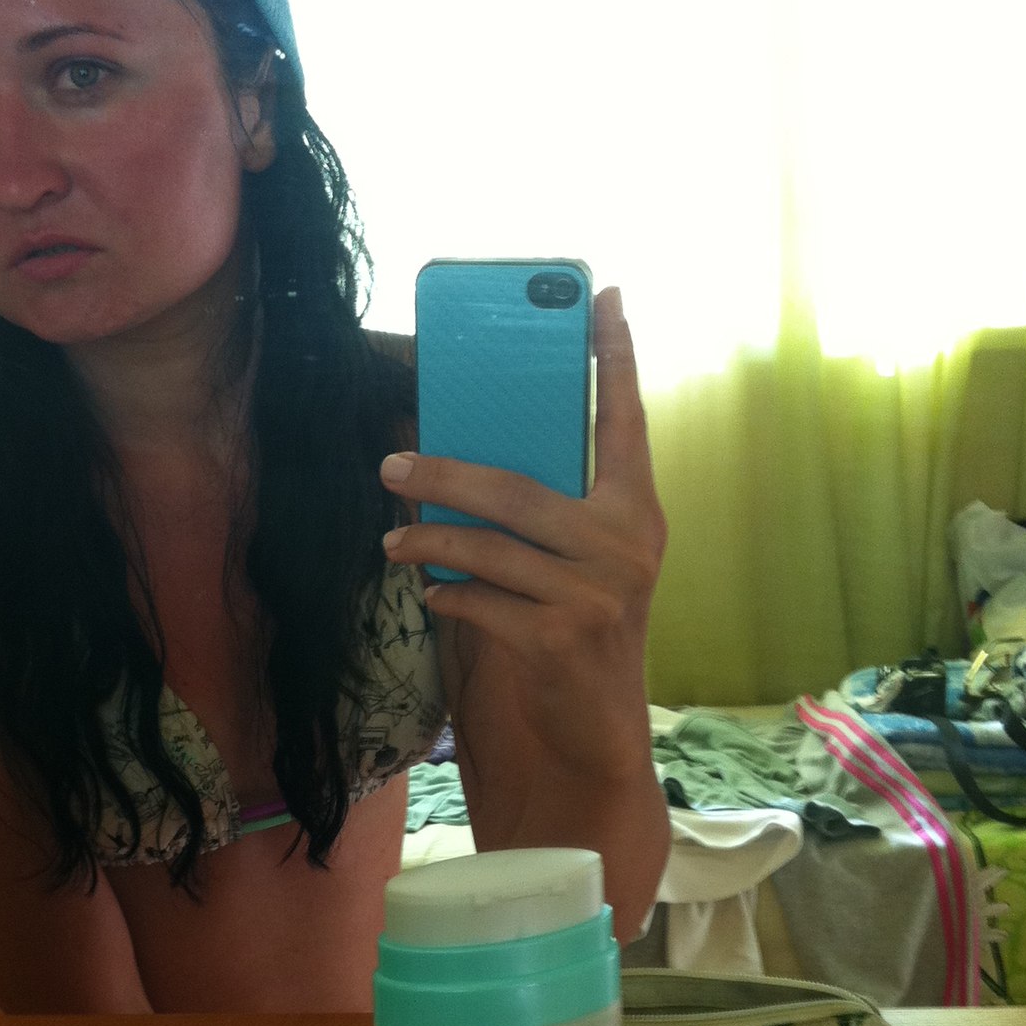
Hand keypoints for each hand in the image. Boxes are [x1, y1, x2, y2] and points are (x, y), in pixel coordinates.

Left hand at [379, 285, 665, 787]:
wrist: (597, 727)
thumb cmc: (578, 626)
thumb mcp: (582, 561)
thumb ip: (551, 511)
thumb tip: (464, 451)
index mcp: (636, 512)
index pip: (628, 421)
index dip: (618, 359)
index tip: (603, 297)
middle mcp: (626, 543)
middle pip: (517, 488)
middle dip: (444, 471)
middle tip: (388, 461)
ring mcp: (598, 593)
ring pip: (488, 547)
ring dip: (428, 539)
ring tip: (392, 536)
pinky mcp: (563, 638)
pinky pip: (483, 601)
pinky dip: (447, 593)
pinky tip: (429, 591)